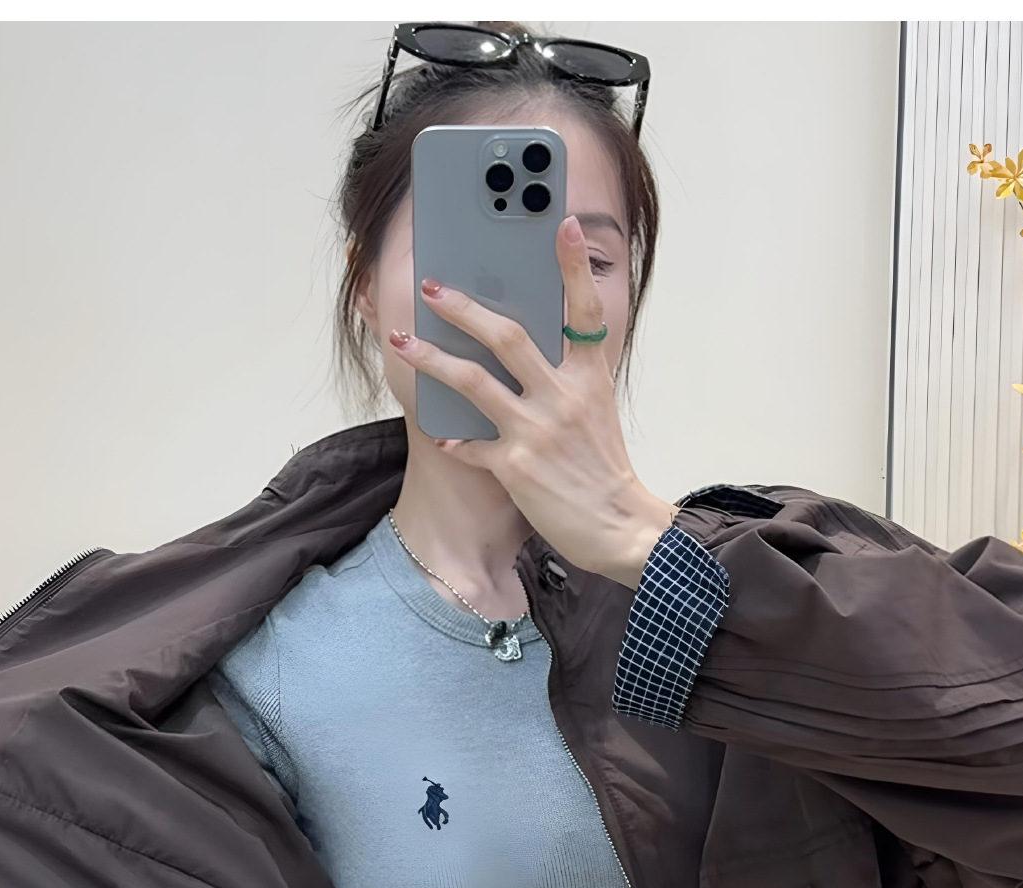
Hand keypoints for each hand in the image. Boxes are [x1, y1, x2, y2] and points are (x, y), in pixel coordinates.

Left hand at [391, 214, 674, 587]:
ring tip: (403, 341)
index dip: (573, 266)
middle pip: (507, 337)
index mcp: (589, 378)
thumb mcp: (597, 413)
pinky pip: (471, 445)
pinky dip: (453, 439)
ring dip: (431, 359)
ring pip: (474, 382)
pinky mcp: (517, 467)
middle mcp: (562, 397)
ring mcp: (537, 431)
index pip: (584, 311)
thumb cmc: (603, 471)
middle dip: (464, 309)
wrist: (620, 527)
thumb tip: (529, 352)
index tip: (562, 225)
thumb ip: (568, 380)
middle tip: (433, 288)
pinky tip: (438, 432)